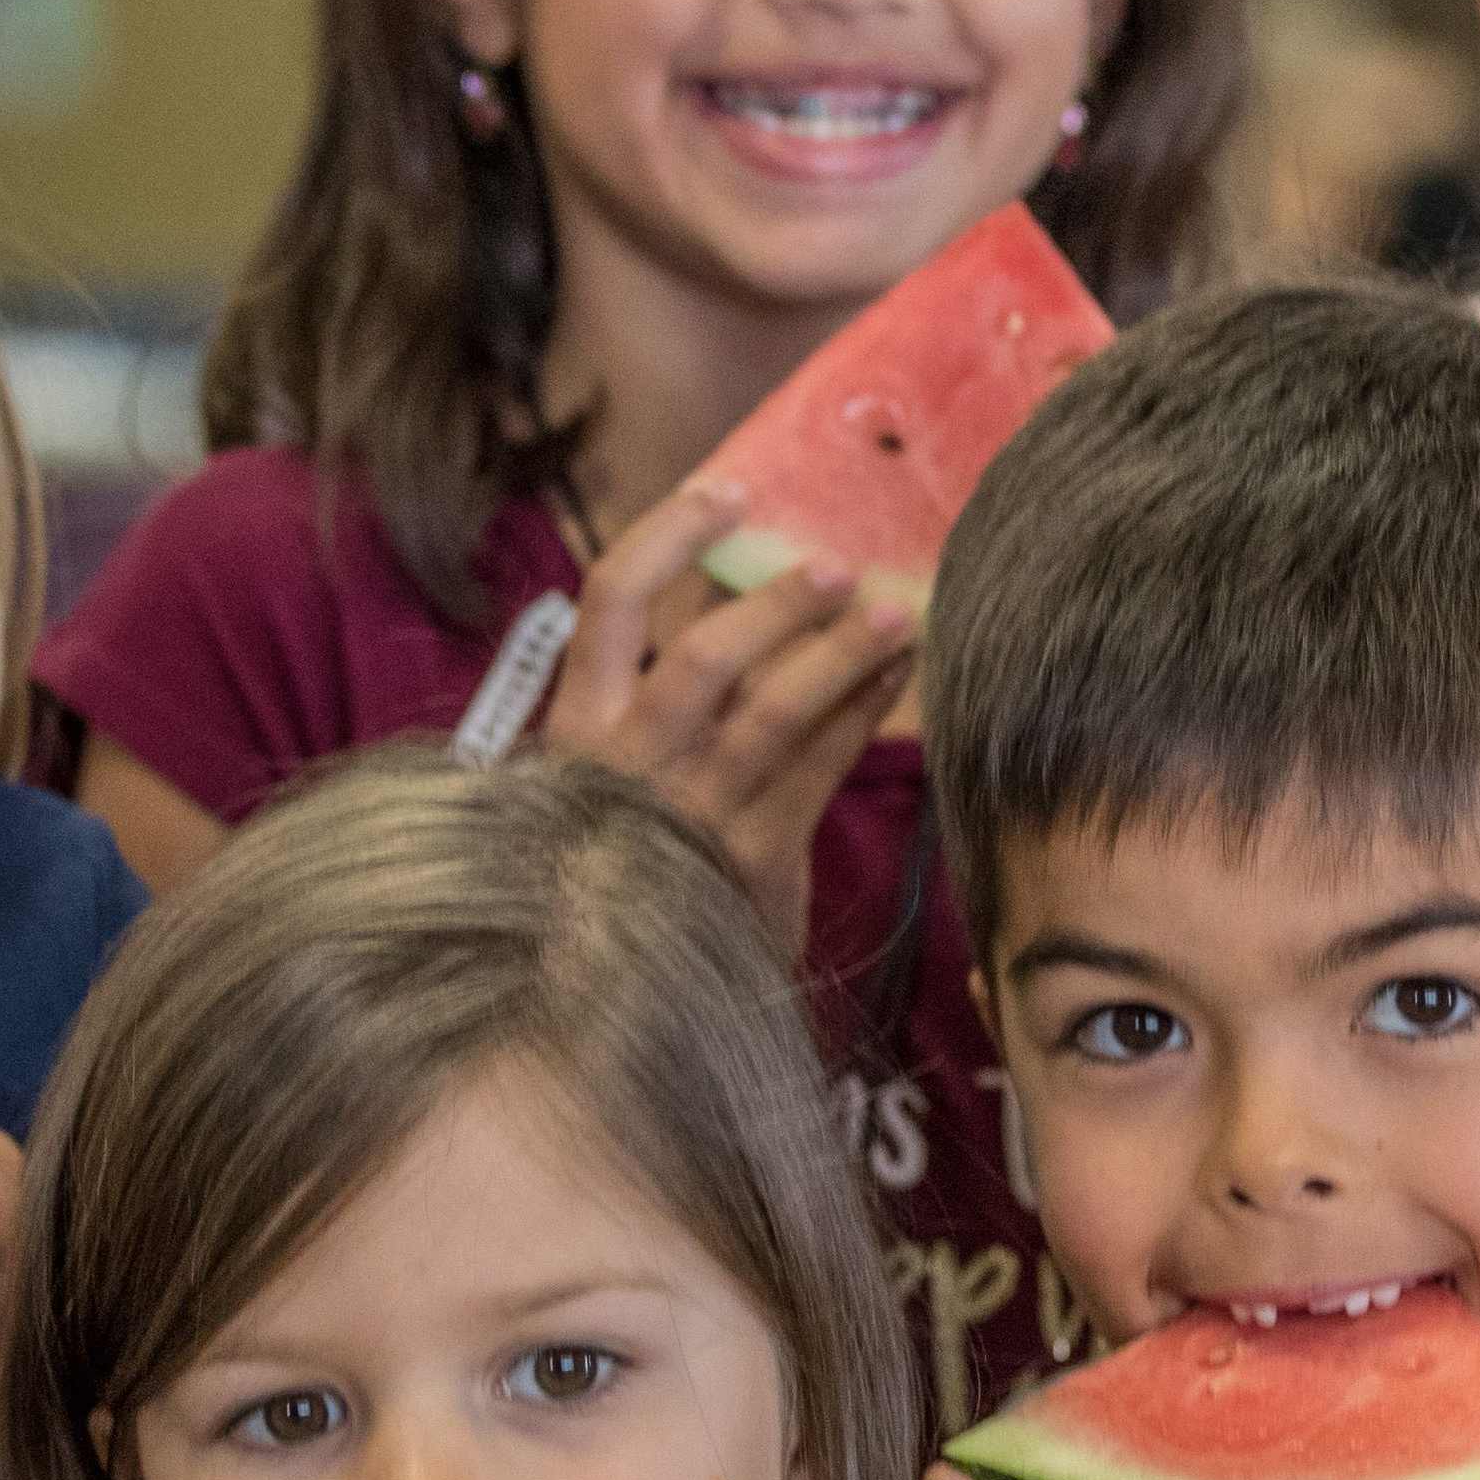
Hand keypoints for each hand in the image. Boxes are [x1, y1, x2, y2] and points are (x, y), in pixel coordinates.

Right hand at [542, 478, 914, 953]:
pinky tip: (899, 676)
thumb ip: (661, 689)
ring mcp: (694, 812)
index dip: (671, 534)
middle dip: (781, 602)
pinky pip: (821, 767)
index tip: (730, 492)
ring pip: (776, 711)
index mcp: (580, 722)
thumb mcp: (615, 768)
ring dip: (843, 653)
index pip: (610, 600)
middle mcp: (630, 762)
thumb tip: (742, 580)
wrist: (622, 987)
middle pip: (706, 655)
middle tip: (838, 566)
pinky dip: (863, 714)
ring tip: (897, 611)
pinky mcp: (755, 858)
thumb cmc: (631, 849)